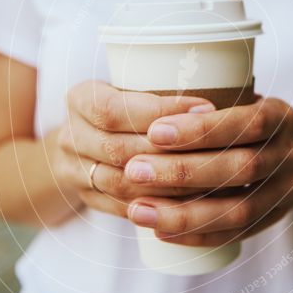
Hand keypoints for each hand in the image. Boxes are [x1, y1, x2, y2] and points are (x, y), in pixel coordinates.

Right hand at [48, 80, 215, 218]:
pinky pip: (124, 208)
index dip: (160, 111)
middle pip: (120, 150)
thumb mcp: (134, 85)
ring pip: (123, 185)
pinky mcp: (87, 199)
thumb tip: (224, 91)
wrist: (87, 139)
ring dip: (169, 185)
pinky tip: (194, 203)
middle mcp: (68, 136)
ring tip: (214, 178)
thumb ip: (164, 86)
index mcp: (79, 99)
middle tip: (219, 150)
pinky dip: (159, 207)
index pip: (114, 109)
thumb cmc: (126, 105)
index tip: (207, 107)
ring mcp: (72, 172)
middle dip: (171, 151)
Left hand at [124, 98, 292, 245]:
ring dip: (183, 213)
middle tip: (134, 170)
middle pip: (238, 169)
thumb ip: (210, 99)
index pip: (245, 123)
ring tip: (138, 210)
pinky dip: (197, 235)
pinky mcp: (273, 219)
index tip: (154, 130)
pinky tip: (160, 233)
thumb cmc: (261, 122)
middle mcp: (287, 156)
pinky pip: (236, 235)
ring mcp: (284, 192)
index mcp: (279, 118)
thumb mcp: (250, 98)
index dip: (202, 129)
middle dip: (182, 172)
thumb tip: (143, 98)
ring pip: (237, 210)